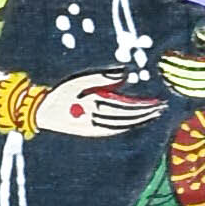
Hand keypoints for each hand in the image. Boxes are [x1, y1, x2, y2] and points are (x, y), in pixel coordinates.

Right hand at [33, 76, 162, 142]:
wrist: (42, 113)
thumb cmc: (61, 94)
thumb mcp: (79, 81)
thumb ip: (103, 76)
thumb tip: (126, 73)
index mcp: (96, 105)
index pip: (127, 107)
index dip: (144, 106)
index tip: (158, 102)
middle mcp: (98, 119)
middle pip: (129, 117)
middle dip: (146, 113)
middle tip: (162, 107)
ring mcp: (96, 128)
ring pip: (124, 125)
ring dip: (140, 120)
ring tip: (154, 114)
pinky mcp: (93, 132)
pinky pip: (115, 130)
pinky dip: (128, 126)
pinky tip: (137, 122)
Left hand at [166, 21, 204, 100]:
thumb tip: (202, 32)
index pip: (199, 66)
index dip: (182, 64)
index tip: (167, 58)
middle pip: (196, 77)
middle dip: (177, 72)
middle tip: (161, 66)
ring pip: (199, 87)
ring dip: (181, 82)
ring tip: (166, 75)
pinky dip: (191, 90)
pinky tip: (180, 86)